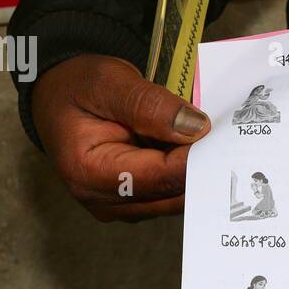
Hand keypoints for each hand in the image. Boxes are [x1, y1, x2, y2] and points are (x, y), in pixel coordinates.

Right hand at [31, 54, 209, 221]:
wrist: (59, 97)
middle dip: (202, 166)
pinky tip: (198, 147)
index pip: (159, 177)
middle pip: (172, 194)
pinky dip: (187, 171)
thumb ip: (149, 104)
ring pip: (177, 197)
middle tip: (230, 136)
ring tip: (214, 138)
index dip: (196, 159)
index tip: (226, 138)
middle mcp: (104, 201)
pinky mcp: (134, 202)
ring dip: (197, 170)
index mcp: (89, 173)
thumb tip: (196, 129)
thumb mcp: (109, 82)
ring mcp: (120, 207)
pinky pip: (171, 193)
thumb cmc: (79, 87)